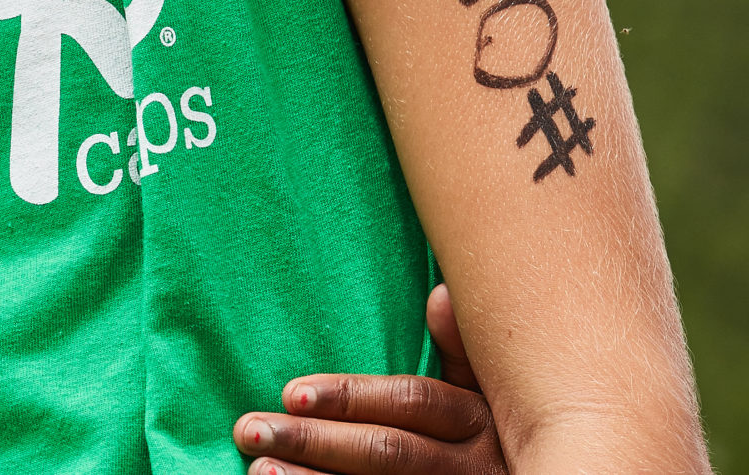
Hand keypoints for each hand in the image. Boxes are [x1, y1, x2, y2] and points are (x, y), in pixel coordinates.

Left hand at [233, 286, 500, 474]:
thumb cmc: (502, 440)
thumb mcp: (496, 398)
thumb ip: (464, 355)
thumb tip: (442, 294)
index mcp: (479, 423)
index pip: (410, 404)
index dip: (350, 397)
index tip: (289, 392)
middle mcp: (471, 467)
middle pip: (387, 454)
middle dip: (315, 442)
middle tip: (249, 430)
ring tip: (259, 470)